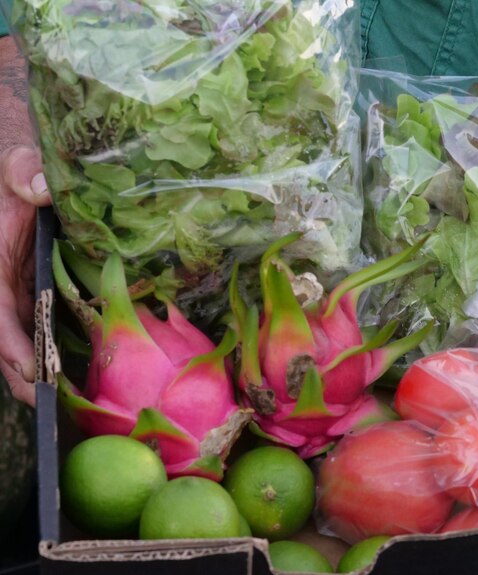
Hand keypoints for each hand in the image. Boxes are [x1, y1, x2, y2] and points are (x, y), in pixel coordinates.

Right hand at [0, 145, 50, 405]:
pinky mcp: (36, 287)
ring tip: (65, 403)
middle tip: (50, 406)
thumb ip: (23, 172)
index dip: (11, 345)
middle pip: (8, 337)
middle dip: (24, 374)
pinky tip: (78, 371)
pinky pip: (41, 323)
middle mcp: (2, 282)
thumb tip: (37, 188)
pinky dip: (53, 347)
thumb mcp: (16, 163)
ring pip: (24, 336)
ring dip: (39, 368)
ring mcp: (19, 288)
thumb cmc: (16, 166)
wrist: (23, 169)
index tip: (31, 372)